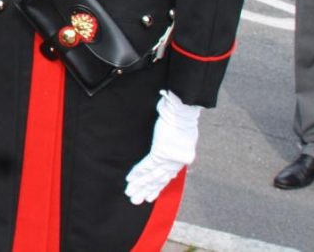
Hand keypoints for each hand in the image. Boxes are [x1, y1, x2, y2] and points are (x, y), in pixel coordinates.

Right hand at [125, 90, 200, 204]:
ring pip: (152, 176)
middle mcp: (176, 162)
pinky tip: (130, 179)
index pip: (168, 176)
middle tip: (136, 201)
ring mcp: (168, 158)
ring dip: (139, 185)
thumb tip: (167, 143)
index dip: (158, 186)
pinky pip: (147, 165)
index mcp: (182, 158)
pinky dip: (138, 173)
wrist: (183, 113)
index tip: (151, 194)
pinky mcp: (160, 152)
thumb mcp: (182, 133)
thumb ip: (173, 141)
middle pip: (159, 180)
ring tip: (130, 194)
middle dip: (146, 191)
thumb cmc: (182, 118)